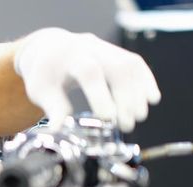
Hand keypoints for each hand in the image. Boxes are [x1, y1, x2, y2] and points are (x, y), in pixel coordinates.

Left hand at [14, 27, 160, 131]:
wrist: (52, 48)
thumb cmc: (46, 72)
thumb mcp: (41, 90)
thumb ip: (54, 109)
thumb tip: (59, 133)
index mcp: (68, 57)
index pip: (89, 72)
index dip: (101, 96)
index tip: (107, 119)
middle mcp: (90, 48)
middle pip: (117, 68)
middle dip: (126, 98)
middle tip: (126, 125)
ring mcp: (107, 48)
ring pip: (131, 65)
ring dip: (138, 93)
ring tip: (138, 117)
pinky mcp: (119, 52)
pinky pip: (138, 64)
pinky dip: (147, 81)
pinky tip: (151, 99)